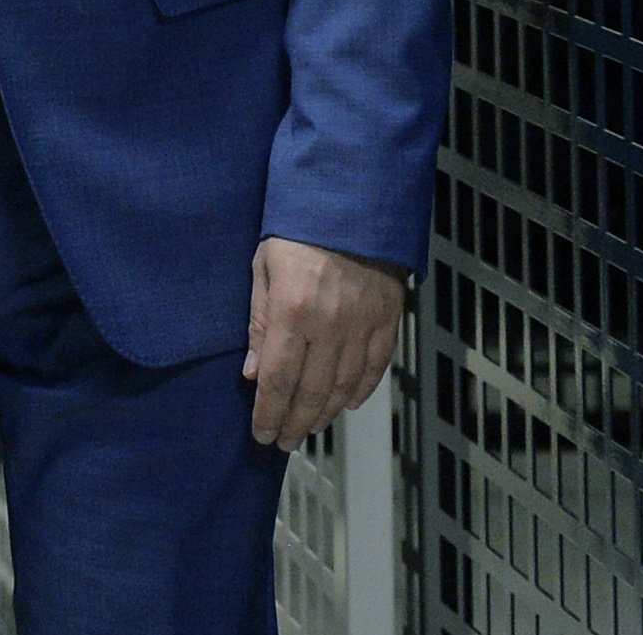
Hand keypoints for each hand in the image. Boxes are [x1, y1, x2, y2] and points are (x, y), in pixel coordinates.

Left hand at [244, 236, 406, 450]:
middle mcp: (330, 325)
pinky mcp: (388, 318)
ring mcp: (363, 324)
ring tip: (309, 428)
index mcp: (293, 312)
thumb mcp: (263, 268)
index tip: (262, 435)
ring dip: (325, 413)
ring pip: (345, 386)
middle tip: (284, 442)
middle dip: (296, 423)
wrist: (350, 200)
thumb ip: (259, 324)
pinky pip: (376, 366)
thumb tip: (254, 374)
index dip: (269, 413)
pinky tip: (345, 403)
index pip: (279, 379)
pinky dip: (361, 391)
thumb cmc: (296, 230)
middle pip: (312, 391)